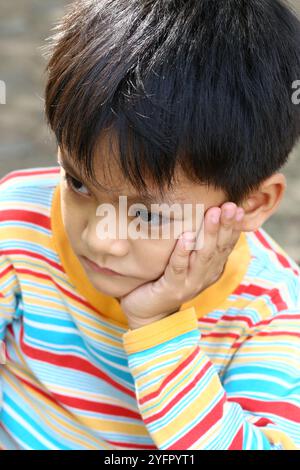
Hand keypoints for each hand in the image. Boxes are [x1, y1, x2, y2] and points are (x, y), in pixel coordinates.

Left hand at [120, 202, 244, 328]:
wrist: (147, 314)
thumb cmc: (165, 281)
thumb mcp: (185, 262)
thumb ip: (195, 245)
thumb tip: (201, 214)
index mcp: (210, 269)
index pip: (226, 245)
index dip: (233, 227)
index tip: (238, 207)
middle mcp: (204, 276)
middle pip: (218, 248)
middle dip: (225, 225)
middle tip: (231, 206)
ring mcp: (189, 284)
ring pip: (203, 256)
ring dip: (208, 234)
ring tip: (213, 214)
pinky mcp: (171, 289)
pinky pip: (178, 269)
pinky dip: (182, 253)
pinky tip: (186, 238)